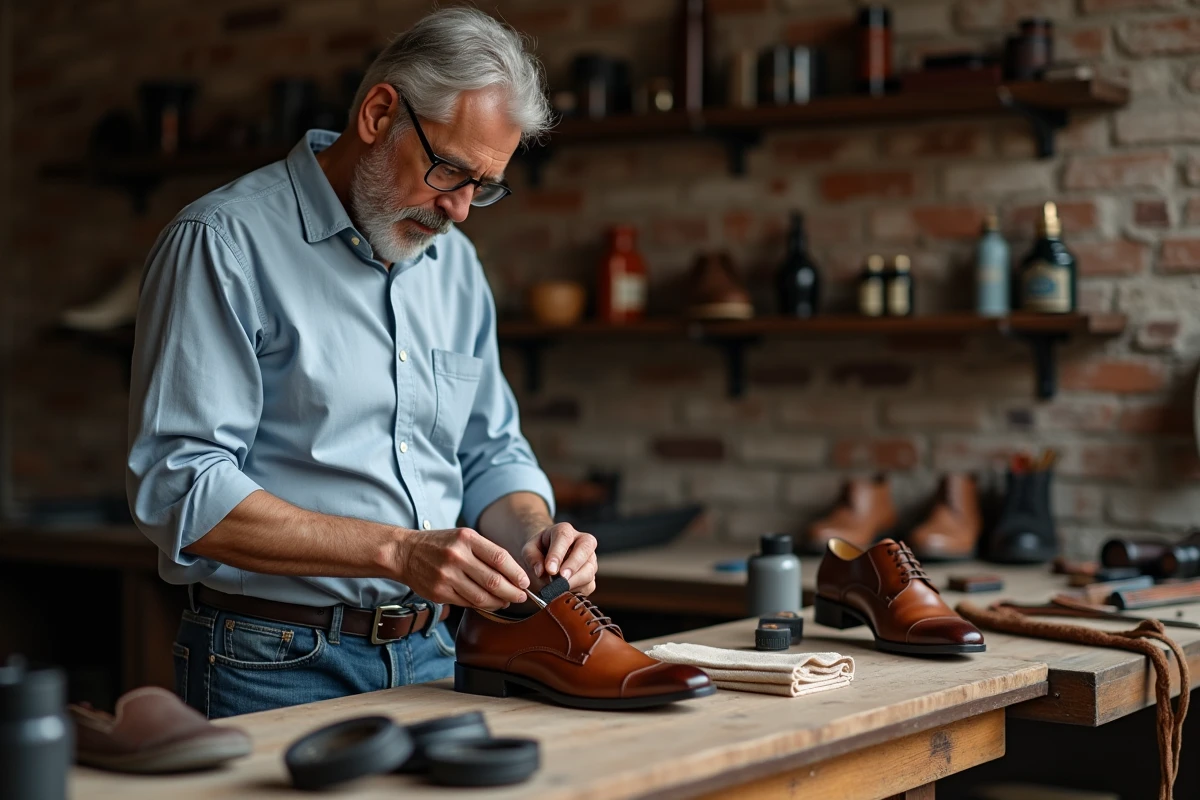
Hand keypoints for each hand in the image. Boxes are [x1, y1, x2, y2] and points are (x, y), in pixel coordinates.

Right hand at [397, 527, 528, 609]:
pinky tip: (489, 603)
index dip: (516, 573)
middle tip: (522, 597)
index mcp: (466, 539)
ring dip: (499, 602)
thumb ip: (486, 552)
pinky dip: (482, 606)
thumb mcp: (463, 537)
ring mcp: (447, 576)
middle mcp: (457, 556)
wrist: (404, 552)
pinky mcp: (439, 592)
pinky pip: (467, 603)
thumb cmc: (439, 544)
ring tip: (506, 602)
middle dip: (512, 592)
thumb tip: (513, 573)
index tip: (525, 582)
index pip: (499, 558)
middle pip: (493, 580)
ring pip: (482, 596)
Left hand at [522, 523, 597, 595]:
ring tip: (559, 589)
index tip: (550, 570)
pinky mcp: (591, 574)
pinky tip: (564, 592)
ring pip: (589, 569)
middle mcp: (582, 541)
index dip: (558, 554)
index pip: (564, 537)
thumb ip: (532, 558)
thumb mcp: (529, 550)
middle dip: (573, 565)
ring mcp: (590, 558)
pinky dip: (576, 590)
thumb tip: (540, 572)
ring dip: (574, 581)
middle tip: (562, 578)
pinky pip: (589, 584)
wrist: (548, 557)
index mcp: (564, 531)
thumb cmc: (539, 551)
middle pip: (585, 548)